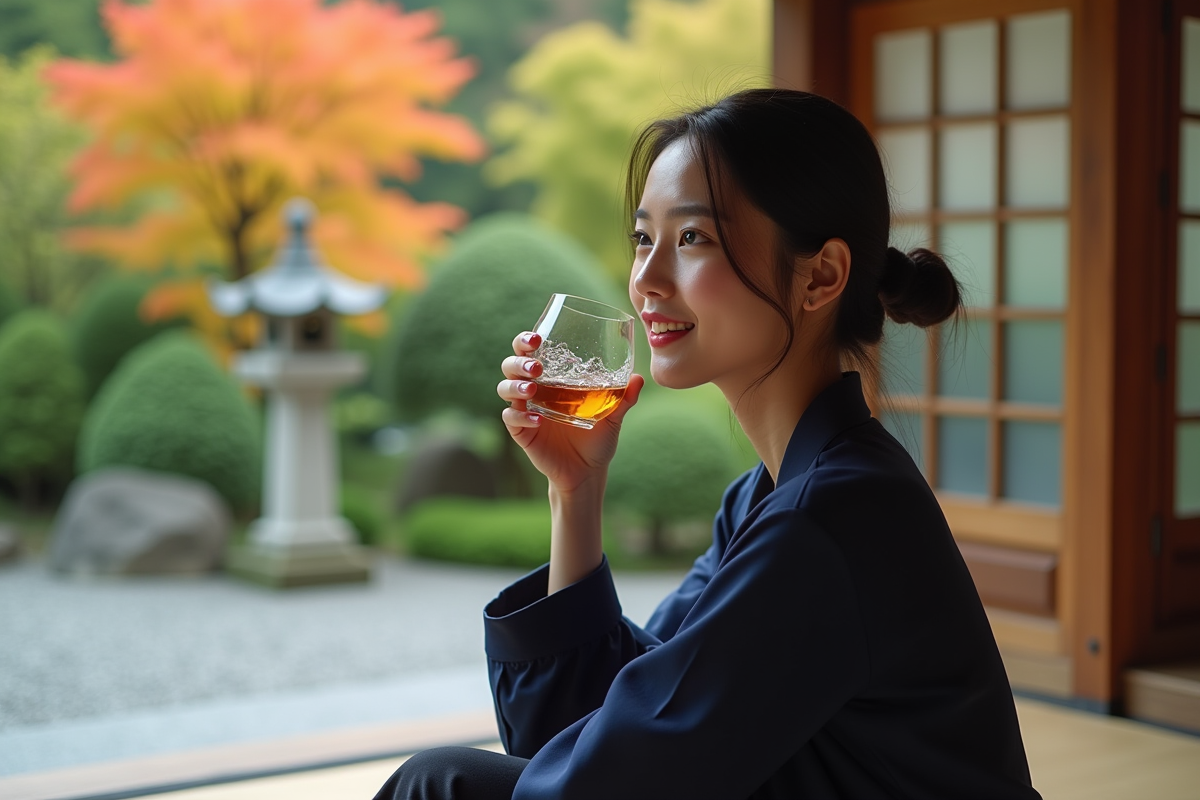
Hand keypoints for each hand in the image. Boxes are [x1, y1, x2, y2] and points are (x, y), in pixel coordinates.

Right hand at [497, 331, 643, 492]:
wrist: (588, 472)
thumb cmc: (597, 439)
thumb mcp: (613, 416)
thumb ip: (624, 398)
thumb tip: (639, 378)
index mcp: (551, 379)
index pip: (530, 352)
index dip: (525, 341)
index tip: (536, 338)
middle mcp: (534, 391)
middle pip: (511, 366)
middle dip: (518, 361)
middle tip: (536, 366)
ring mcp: (525, 411)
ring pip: (505, 389)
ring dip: (515, 386)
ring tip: (532, 389)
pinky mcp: (522, 432)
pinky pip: (512, 419)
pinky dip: (521, 417)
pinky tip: (538, 420)